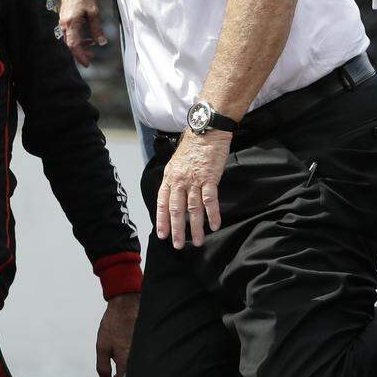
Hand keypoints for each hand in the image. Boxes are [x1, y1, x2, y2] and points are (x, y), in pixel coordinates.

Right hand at [58, 0, 105, 66]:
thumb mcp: (94, 12)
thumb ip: (97, 29)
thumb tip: (102, 43)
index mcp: (71, 23)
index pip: (74, 45)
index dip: (80, 55)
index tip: (87, 62)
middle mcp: (65, 25)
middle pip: (71, 45)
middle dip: (81, 53)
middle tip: (91, 58)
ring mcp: (63, 23)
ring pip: (70, 40)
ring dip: (80, 46)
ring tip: (91, 47)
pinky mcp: (65, 20)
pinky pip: (70, 34)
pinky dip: (78, 39)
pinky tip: (87, 39)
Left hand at [94, 292, 138, 376]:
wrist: (126, 304)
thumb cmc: (112, 324)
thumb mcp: (102, 346)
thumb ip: (103, 367)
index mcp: (127, 362)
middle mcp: (137, 361)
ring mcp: (141, 355)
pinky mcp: (141, 349)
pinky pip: (135, 368)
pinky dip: (125, 373)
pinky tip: (116, 372)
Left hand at [157, 131, 227, 248]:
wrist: (206, 131)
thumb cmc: (193, 146)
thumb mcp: (176, 162)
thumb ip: (175, 180)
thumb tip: (174, 197)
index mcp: (170, 177)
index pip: (162, 202)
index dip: (162, 220)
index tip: (163, 234)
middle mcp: (180, 180)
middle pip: (176, 209)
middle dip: (177, 229)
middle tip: (179, 245)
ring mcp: (194, 180)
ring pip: (193, 208)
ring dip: (196, 227)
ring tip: (198, 241)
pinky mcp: (209, 178)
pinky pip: (210, 200)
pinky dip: (212, 214)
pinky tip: (214, 225)